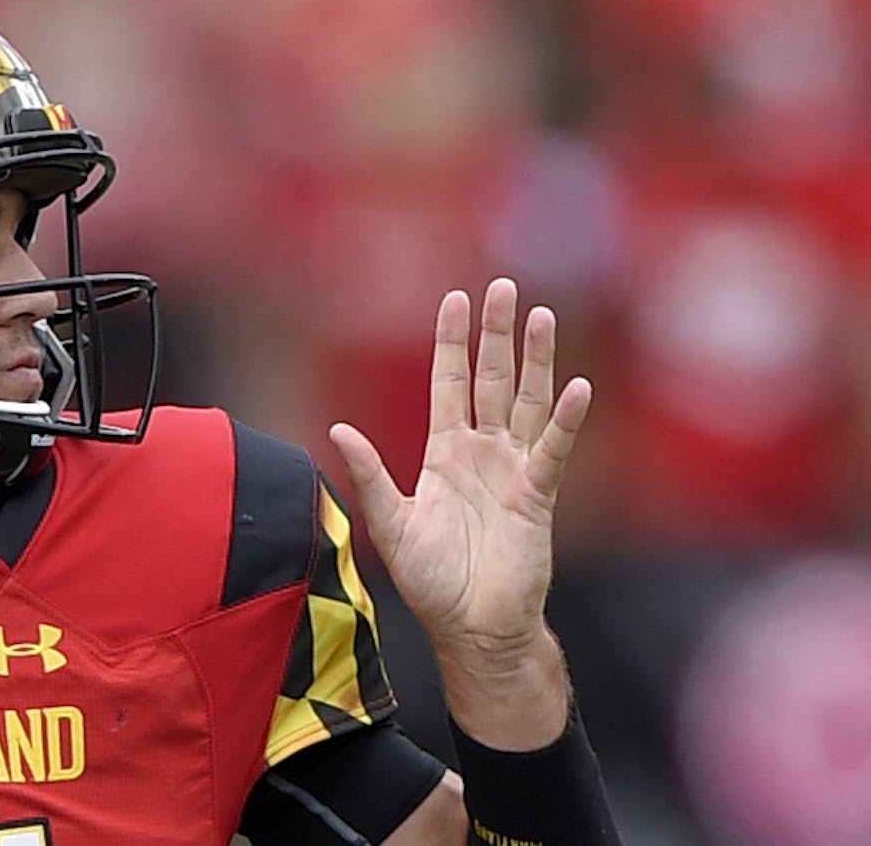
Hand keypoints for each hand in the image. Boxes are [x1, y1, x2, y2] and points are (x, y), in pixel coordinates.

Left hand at [328, 277, 592, 658]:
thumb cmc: (432, 583)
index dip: (452, 343)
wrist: (471, 628)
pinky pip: (553, 449)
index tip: (455, 299)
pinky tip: (579, 386)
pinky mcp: (538, 496)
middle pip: (492, 380)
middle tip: (504, 288)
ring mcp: (514, 471)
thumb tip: (338, 430)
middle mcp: (483, 453)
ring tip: (541, 316)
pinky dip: (567, 419)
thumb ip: (370, 476)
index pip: (450, 384)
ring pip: (527, 402)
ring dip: (536, 361)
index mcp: (445, 454)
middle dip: (496, 335)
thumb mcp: (390, 524)